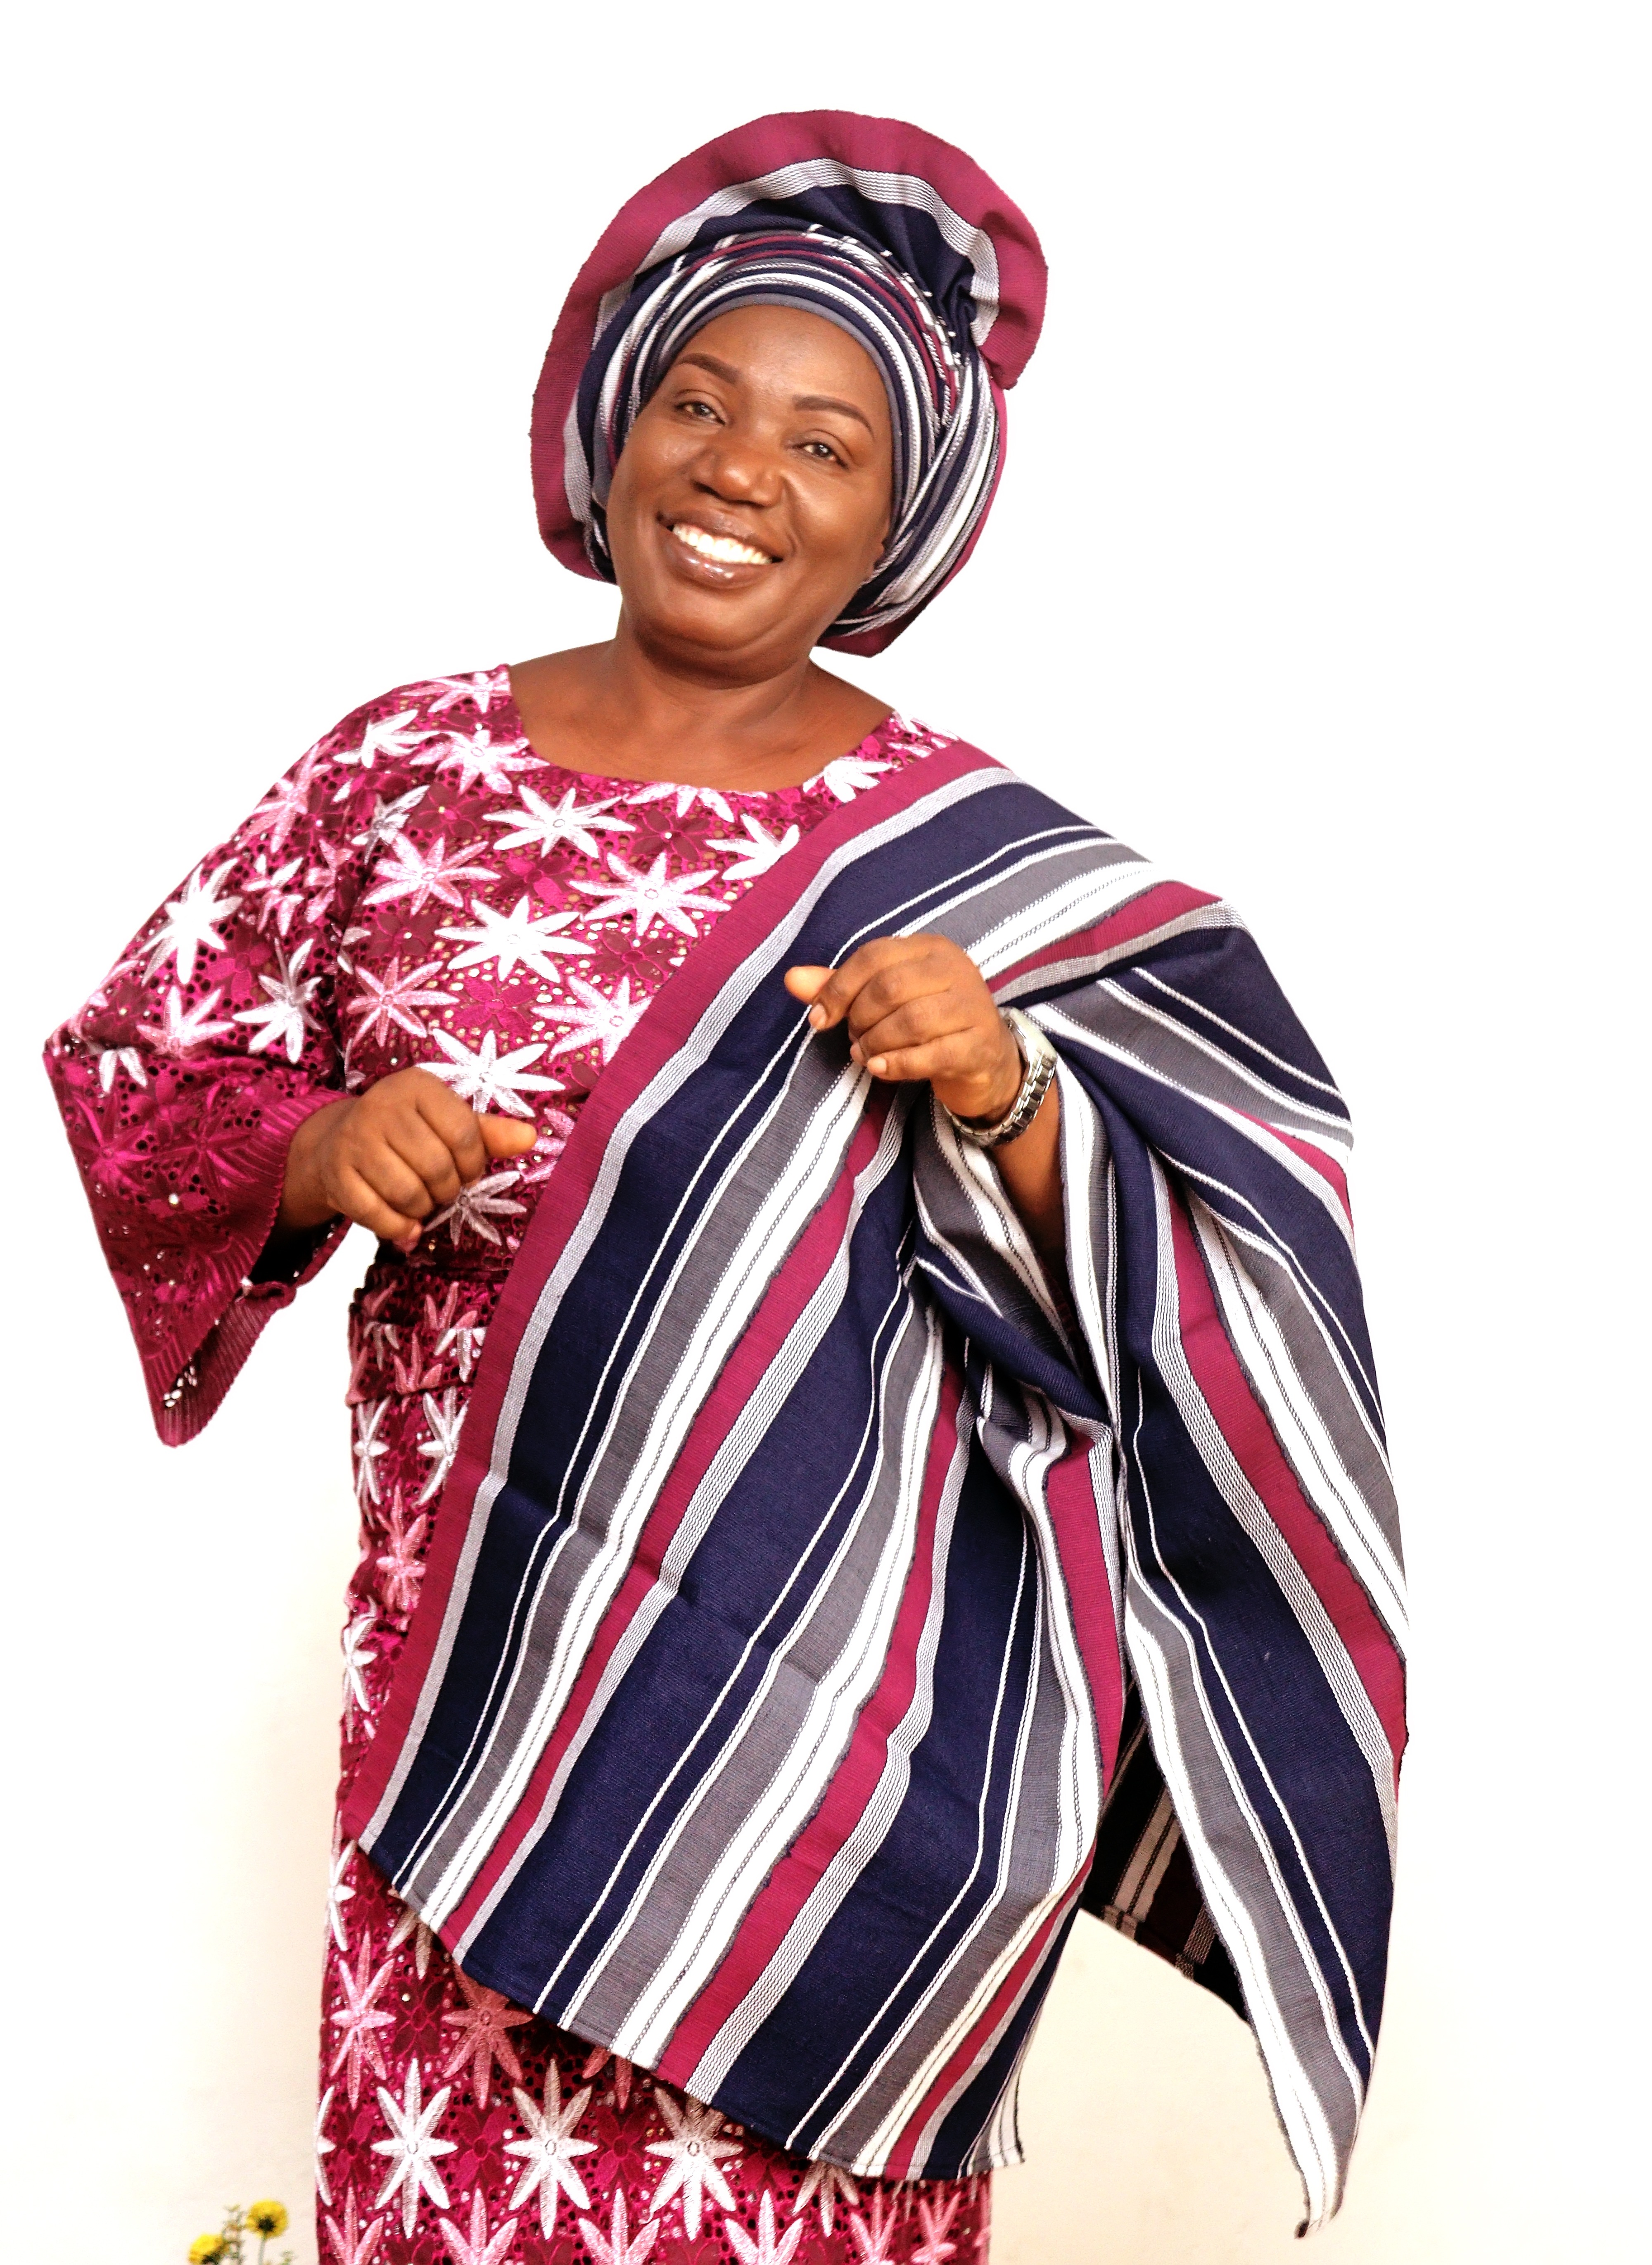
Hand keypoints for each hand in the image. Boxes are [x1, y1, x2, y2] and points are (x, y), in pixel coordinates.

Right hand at [279, 1068, 538, 1250]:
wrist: (338, 1140)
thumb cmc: (406, 1131)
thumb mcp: (447, 1122)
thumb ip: (489, 1133)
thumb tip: (530, 1137)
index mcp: (417, 1085)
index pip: (464, 1135)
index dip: (474, 1164)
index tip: (467, 1170)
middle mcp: (381, 1105)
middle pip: (437, 1167)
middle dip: (448, 1189)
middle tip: (441, 1187)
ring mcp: (353, 1139)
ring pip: (409, 1194)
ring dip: (423, 1209)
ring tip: (421, 1199)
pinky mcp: (335, 1173)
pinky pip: (377, 1215)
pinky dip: (398, 1228)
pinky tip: (404, 1225)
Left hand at [784, 935, 1022, 1123]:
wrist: (986, 1061)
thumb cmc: (928, 1023)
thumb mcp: (884, 999)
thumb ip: (840, 987)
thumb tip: (790, 979)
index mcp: (929, 948)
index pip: (873, 956)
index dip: (838, 988)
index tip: (819, 1019)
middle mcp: (956, 969)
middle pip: (890, 987)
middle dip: (859, 1018)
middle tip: (853, 1040)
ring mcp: (973, 1006)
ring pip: (912, 1020)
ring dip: (876, 1043)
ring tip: (865, 1056)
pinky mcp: (980, 1045)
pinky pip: (933, 1054)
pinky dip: (898, 1064)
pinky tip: (880, 1069)